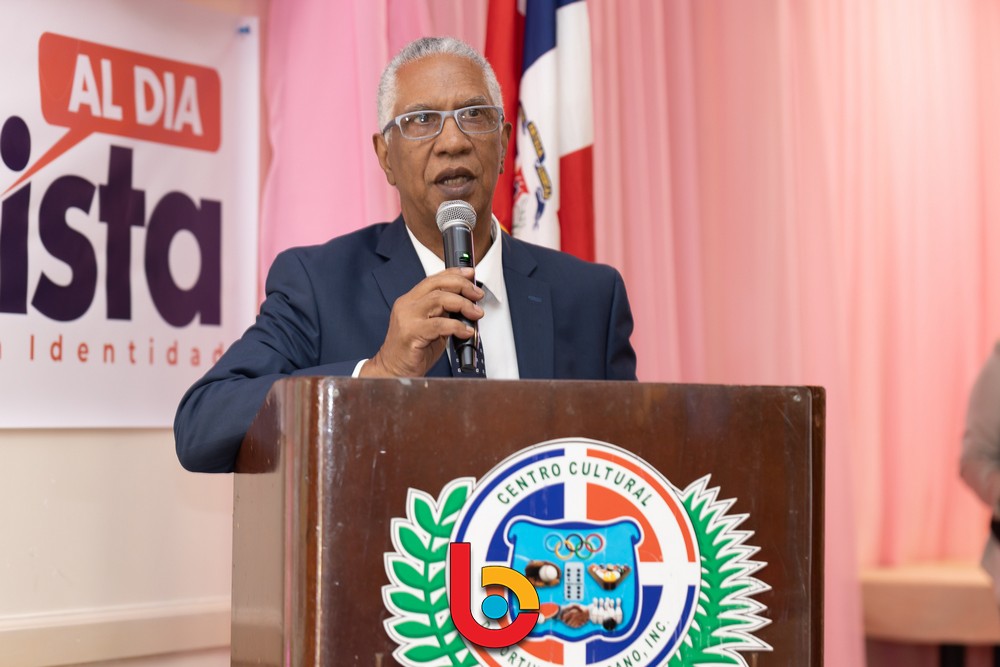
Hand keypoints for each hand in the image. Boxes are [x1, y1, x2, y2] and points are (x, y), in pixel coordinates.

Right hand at [360, 267, 483, 377]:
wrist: (393, 371)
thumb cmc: (412, 351)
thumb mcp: (432, 327)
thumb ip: (445, 314)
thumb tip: (468, 306)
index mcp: (411, 301)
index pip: (433, 279)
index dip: (454, 273)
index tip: (470, 274)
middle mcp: (407, 305)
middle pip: (437, 284)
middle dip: (462, 286)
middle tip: (477, 295)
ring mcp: (407, 318)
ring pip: (439, 299)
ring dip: (463, 304)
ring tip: (475, 313)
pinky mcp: (411, 333)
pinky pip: (439, 324)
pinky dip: (456, 326)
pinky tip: (466, 331)